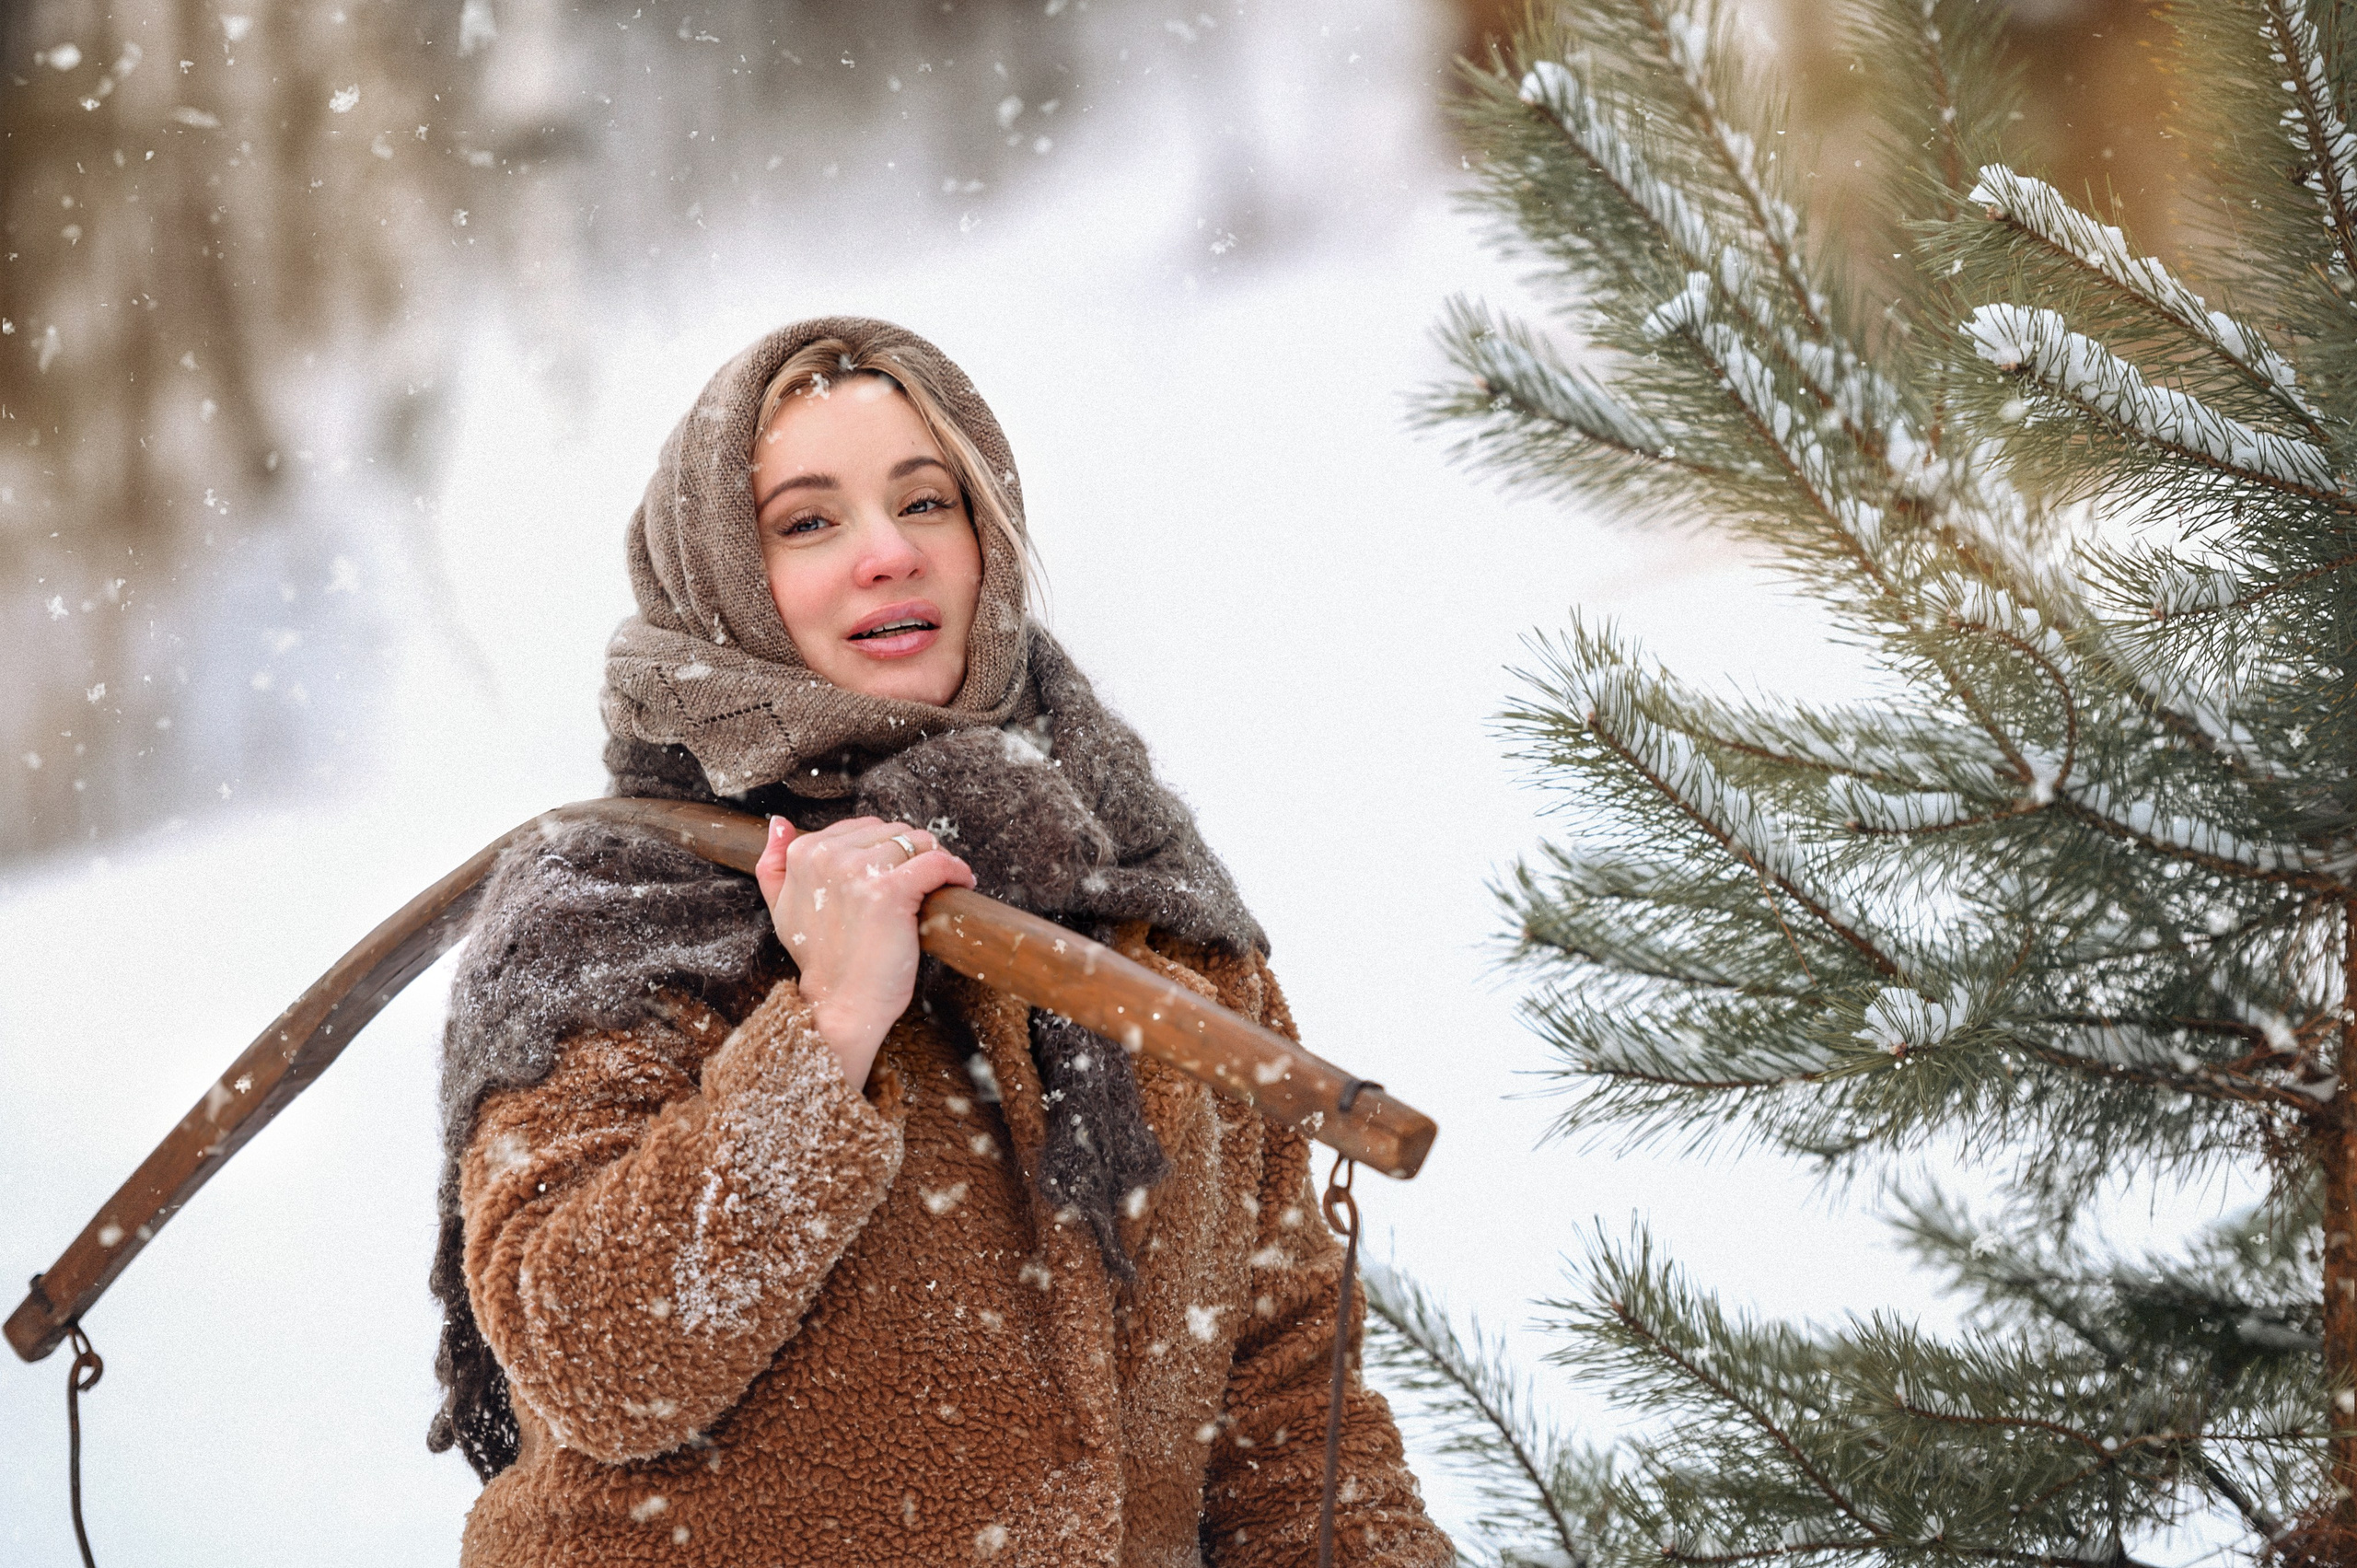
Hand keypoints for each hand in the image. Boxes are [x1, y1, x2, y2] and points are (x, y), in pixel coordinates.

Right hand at [754, 815, 974, 1089]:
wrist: (840, 1004)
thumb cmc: (820, 960)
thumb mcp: (782, 908)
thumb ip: (774, 864)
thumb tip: (779, 822)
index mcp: (804, 853)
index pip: (865, 827)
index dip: (889, 848)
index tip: (902, 869)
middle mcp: (827, 856)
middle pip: (894, 832)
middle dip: (914, 853)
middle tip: (924, 881)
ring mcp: (858, 872)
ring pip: (918, 843)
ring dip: (938, 860)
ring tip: (942, 884)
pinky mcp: (890, 891)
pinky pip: (936, 862)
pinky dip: (956, 870)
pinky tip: (961, 882)